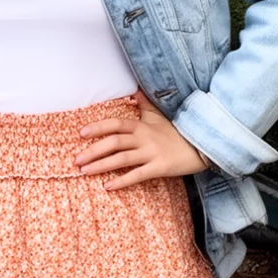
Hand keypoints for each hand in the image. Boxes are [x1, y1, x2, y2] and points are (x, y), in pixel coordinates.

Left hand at [74, 89, 210, 190]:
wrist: (201, 145)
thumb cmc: (176, 131)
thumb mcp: (158, 115)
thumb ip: (143, 103)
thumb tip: (134, 90)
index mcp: (142, 125)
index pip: (116, 124)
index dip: (98, 127)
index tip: (81, 133)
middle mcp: (144, 137)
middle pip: (114, 142)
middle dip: (93, 150)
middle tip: (75, 159)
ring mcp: (152, 153)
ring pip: (121, 159)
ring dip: (101, 165)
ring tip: (84, 172)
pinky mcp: (160, 167)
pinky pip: (137, 175)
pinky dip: (121, 181)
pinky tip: (107, 186)